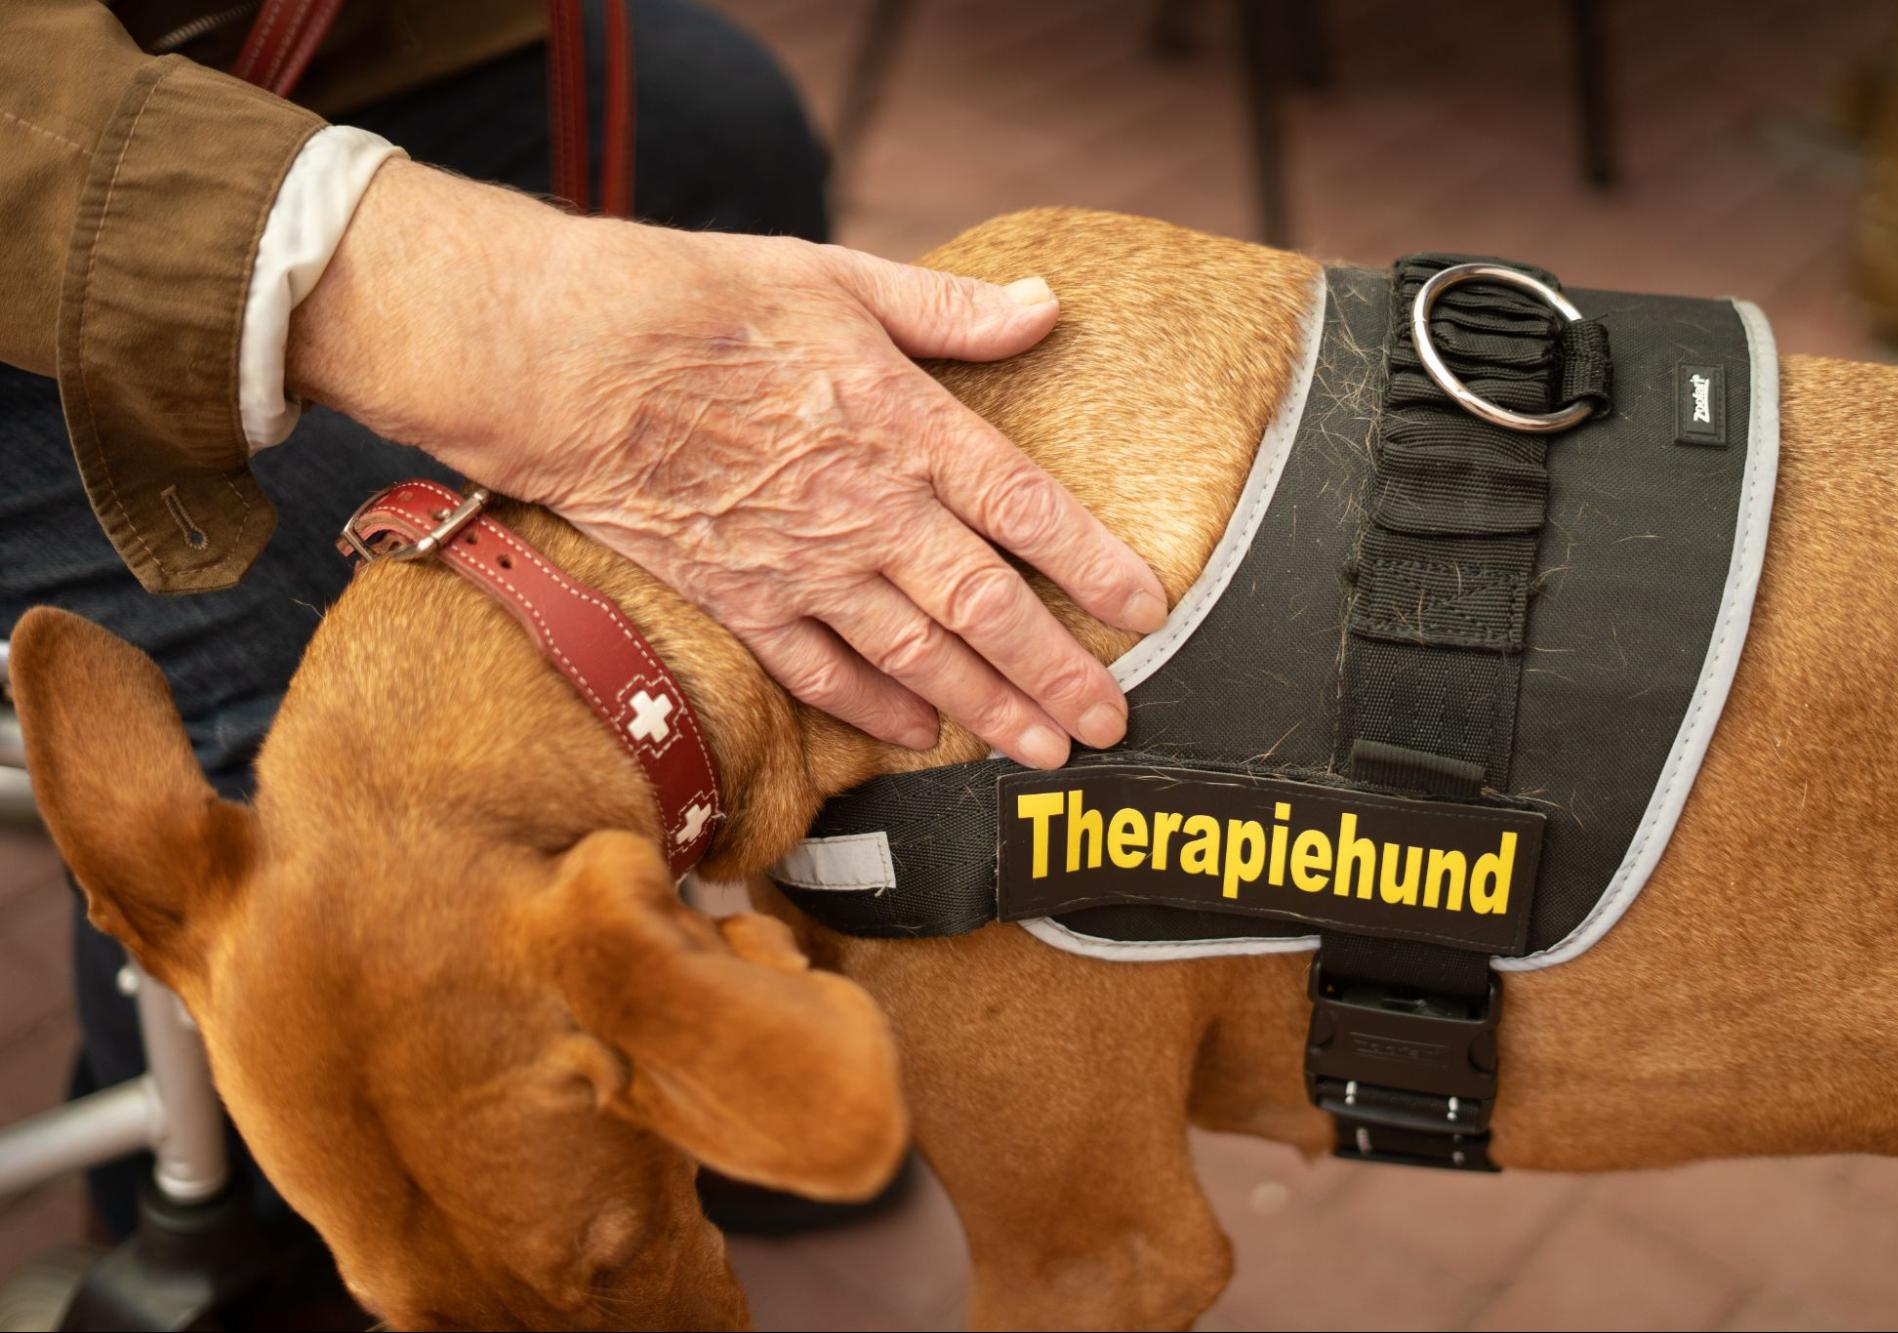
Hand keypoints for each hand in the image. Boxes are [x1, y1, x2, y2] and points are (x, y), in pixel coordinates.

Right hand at [288, 161, 1166, 767]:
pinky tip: (915, 738)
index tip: (1147, 612)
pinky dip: (873, 711)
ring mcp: (803, 565)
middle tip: (1112, 725)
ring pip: (917, 660)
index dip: (1094, 567)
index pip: (1027, 510)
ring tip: (1043, 752)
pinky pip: (822, 672)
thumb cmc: (698, 301)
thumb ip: (949, 310)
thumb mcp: (837, 277)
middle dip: (1057, 675)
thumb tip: (1045, 305)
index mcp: (903, 423)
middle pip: (986, 610)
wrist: (562, 359)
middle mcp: (867, 509)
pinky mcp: (741, 599)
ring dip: (987, 711)